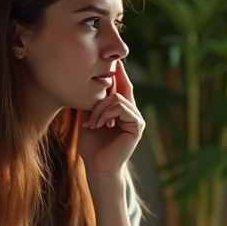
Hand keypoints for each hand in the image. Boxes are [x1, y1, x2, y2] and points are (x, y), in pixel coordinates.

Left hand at [77, 60, 143, 175]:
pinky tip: (99, 126)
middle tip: (90, 110)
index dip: (118, 71)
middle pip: (120, 86)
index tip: (112, 59)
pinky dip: (106, 114)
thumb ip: (93, 101)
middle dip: (104, 90)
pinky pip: (120, 107)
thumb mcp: (89, 117)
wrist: (98, 166)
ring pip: (116, 98)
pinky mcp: (137, 125)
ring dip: (99, 110)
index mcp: (122, 109)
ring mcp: (136, 117)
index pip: (122, 84)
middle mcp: (132, 111)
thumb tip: (89, 81)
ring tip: (92, 124)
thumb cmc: (92, 146)